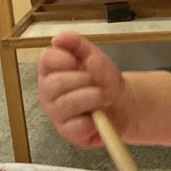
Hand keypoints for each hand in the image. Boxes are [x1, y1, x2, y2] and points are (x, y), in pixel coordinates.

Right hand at [37, 32, 128, 146]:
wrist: (122, 107)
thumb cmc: (104, 82)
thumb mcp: (97, 60)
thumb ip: (80, 47)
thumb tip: (60, 38)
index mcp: (50, 69)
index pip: (48, 58)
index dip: (68, 59)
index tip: (83, 64)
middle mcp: (47, 91)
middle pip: (57, 82)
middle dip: (86, 81)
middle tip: (100, 84)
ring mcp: (55, 112)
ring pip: (67, 103)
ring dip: (93, 98)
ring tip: (104, 98)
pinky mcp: (66, 132)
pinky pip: (78, 126)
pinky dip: (93, 121)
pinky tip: (98, 117)